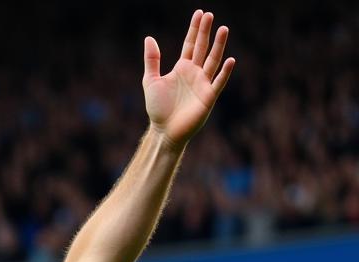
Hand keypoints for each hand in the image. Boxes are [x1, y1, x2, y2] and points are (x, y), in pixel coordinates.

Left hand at [143, 10, 234, 148]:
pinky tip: (230, 60)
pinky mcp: (208, 97)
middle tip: (210, 15)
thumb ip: (152, 60)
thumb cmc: (157, 109)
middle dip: (206, 32)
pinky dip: (224, 73)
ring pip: (213, 61)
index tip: (200, 13)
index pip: (191, 44)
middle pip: (203, 48)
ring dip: (219, 46)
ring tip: (224, 29)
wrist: (163, 131)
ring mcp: (203, 84)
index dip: (195, 29)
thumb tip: (149, 38)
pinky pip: (218, 83)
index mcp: (182, 68)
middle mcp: (195, 73)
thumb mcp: (150, 81)